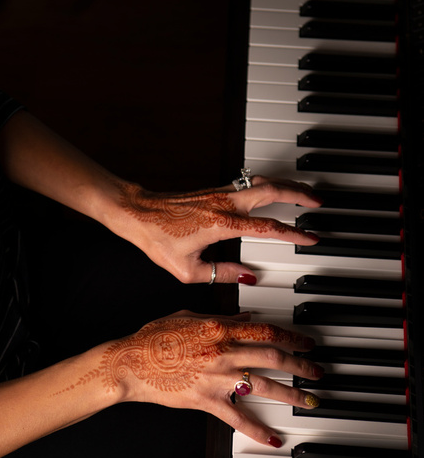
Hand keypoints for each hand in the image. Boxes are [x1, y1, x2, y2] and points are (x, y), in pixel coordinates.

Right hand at [95, 311, 322, 447]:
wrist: (133, 362)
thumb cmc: (156, 337)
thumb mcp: (189, 316)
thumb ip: (220, 317)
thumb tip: (244, 318)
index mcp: (220, 328)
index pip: (265, 330)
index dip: (291, 337)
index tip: (306, 343)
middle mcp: (223, 352)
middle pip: (273, 357)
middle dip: (301, 364)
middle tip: (317, 371)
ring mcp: (217, 378)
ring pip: (264, 385)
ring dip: (291, 393)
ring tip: (309, 400)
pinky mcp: (207, 401)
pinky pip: (237, 417)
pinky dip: (257, 429)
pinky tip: (274, 438)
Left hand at [114, 175, 320, 283]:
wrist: (138, 214)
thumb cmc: (158, 240)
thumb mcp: (187, 270)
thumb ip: (220, 274)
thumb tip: (247, 275)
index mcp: (221, 224)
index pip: (267, 228)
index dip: (293, 233)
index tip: (310, 238)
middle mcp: (224, 204)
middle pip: (272, 191)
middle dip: (299, 194)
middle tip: (319, 202)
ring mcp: (220, 194)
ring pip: (262, 182)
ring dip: (287, 185)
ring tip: (305, 193)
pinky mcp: (215, 191)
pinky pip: (249, 184)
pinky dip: (269, 184)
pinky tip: (274, 190)